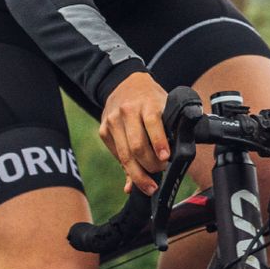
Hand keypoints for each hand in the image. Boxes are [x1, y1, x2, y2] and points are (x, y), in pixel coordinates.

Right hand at [99, 72, 172, 194]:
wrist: (127, 84)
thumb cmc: (151, 101)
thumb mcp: (164, 108)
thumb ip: (165, 134)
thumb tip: (164, 162)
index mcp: (147, 103)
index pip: (152, 123)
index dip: (159, 142)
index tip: (166, 158)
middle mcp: (127, 111)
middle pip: (137, 146)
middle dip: (151, 165)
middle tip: (161, 171)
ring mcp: (113, 121)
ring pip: (125, 156)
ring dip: (139, 174)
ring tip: (150, 183)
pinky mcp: (103, 130)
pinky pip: (117, 155)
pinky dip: (128, 168)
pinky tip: (137, 172)